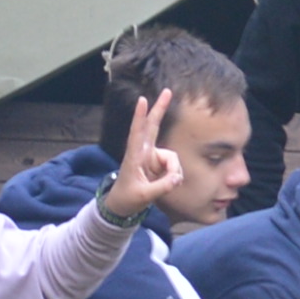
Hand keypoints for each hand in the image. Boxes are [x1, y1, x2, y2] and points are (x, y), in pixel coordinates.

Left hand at [100, 90, 182, 224]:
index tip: (142, 100)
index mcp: (134, 157)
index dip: (140, 117)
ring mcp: (151, 157)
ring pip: (172, 158)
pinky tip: (167, 183)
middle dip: (160, 109)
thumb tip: (177, 178)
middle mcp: (143, 153)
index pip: (137, 133)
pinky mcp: (158, 164)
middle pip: (152, 126)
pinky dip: (174, 176)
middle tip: (167, 91)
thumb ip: (162, 187)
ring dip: (173, 171)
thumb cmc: (127, 199)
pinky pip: (173, 167)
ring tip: (166, 185)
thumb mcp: (144, 196)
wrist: (122, 207)